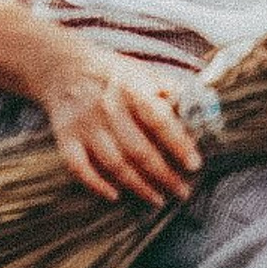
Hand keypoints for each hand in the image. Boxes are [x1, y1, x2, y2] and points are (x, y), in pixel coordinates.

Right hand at [35, 39, 201, 203]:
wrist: (65, 68)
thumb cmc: (115, 74)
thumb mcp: (147, 73)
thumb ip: (173, 92)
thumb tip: (202, 111)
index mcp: (133, 90)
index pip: (160, 121)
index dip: (178, 144)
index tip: (194, 165)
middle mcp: (108, 109)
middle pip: (139, 150)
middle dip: (164, 175)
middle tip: (182, 192)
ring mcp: (85, 126)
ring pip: (114, 164)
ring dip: (138, 186)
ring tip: (158, 199)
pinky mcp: (66, 138)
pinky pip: (79, 168)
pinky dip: (96, 184)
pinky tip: (115, 196)